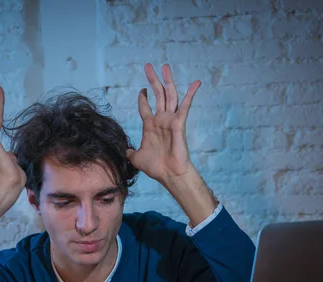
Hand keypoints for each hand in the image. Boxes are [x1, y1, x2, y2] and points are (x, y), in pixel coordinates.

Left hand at [126, 63, 200, 185]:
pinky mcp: (179, 122)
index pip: (145, 107)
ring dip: (167, 80)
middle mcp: (160, 120)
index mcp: (150, 126)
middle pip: (157, 95)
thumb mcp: (137, 158)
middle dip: (153, 80)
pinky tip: (196, 82)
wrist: (169, 173)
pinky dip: (191, 93)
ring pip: (169, 95)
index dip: (143, 98)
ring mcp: (170, 120)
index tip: (142, 90)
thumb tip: (126, 151)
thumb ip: (131, 153)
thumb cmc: (155, 167)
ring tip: (165, 66)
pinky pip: (186, 105)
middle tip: (148, 66)